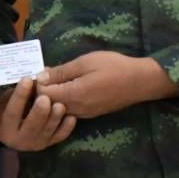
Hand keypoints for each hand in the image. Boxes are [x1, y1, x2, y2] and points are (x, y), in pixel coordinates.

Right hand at [0, 77, 75, 150]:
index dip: (19, 95)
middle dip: (38, 111)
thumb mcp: (7, 102)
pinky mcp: (50, 143)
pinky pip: (60, 136)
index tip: (27, 79)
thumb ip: (17, 93)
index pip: (12, 111)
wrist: (15, 132)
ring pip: (47, 131)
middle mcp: (20, 140)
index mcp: (6, 128)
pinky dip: (66, 127)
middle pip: (31, 125)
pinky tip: (71, 116)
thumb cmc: (8, 110)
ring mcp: (37, 143)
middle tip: (45, 98)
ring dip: (54, 118)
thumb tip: (31, 78)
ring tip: (60, 105)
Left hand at [37, 51, 177, 118]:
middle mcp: (77, 109)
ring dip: (53, 95)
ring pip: (59, 108)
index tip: (38, 71)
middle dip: (43, 90)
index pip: (42, 95)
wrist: (141, 81)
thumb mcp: (85, 63)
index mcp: (74, 95)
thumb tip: (39, 77)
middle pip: (48, 105)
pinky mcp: (91, 114)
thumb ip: (61, 72)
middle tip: (46, 73)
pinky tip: (68, 86)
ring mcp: (85, 114)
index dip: (37, 83)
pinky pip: (70, 109)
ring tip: (56, 78)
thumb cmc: (113, 67)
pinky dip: (64, 99)